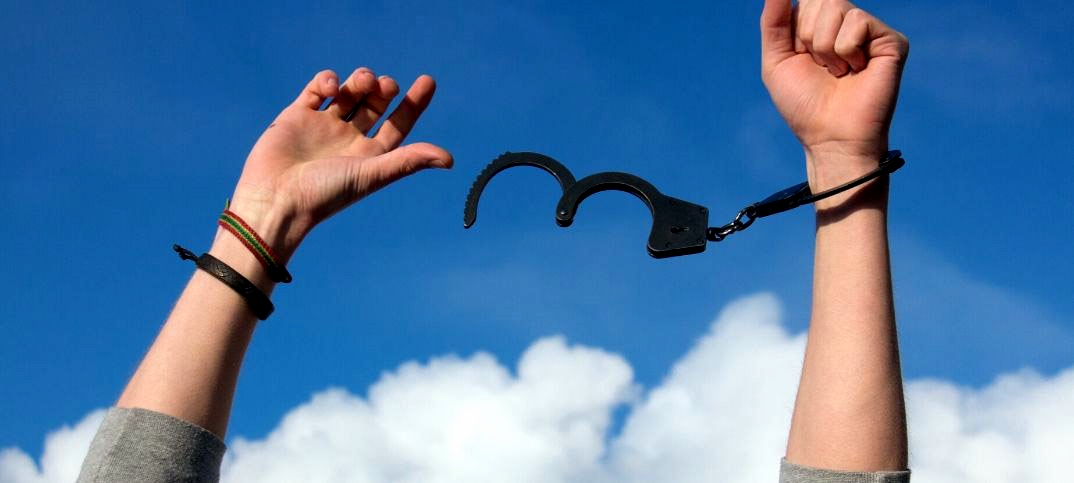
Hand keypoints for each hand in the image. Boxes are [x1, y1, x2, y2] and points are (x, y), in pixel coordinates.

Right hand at [226, 68, 452, 259]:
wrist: (276, 200)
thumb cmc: (325, 194)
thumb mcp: (372, 175)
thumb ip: (408, 161)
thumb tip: (449, 159)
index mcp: (370, 156)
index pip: (398, 124)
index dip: (414, 103)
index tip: (428, 81)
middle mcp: (348, 140)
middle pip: (375, 104)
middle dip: (384, 89)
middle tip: (387, 86)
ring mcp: (323, 126)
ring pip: (349, 93)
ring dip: (360, 81)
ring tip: (364, 82)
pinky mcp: (297, 116)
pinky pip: (317, 90)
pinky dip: (328, 80)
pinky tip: (333, 88)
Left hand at [760, 0, 907, 190]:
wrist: (830, 136)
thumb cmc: (804, 105)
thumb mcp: (776, 60)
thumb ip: (774, 20)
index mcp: (819, 26)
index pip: (803, 1)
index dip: (796, 28)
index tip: (801, 53)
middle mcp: (846, 25)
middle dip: (808, 38)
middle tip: (821, 67)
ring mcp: (870, 31)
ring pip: (835, 7)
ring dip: (825, 47)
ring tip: (838, 71)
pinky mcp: (891, 41)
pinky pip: (857, 21)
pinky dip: (846, 50)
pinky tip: (856, 70)